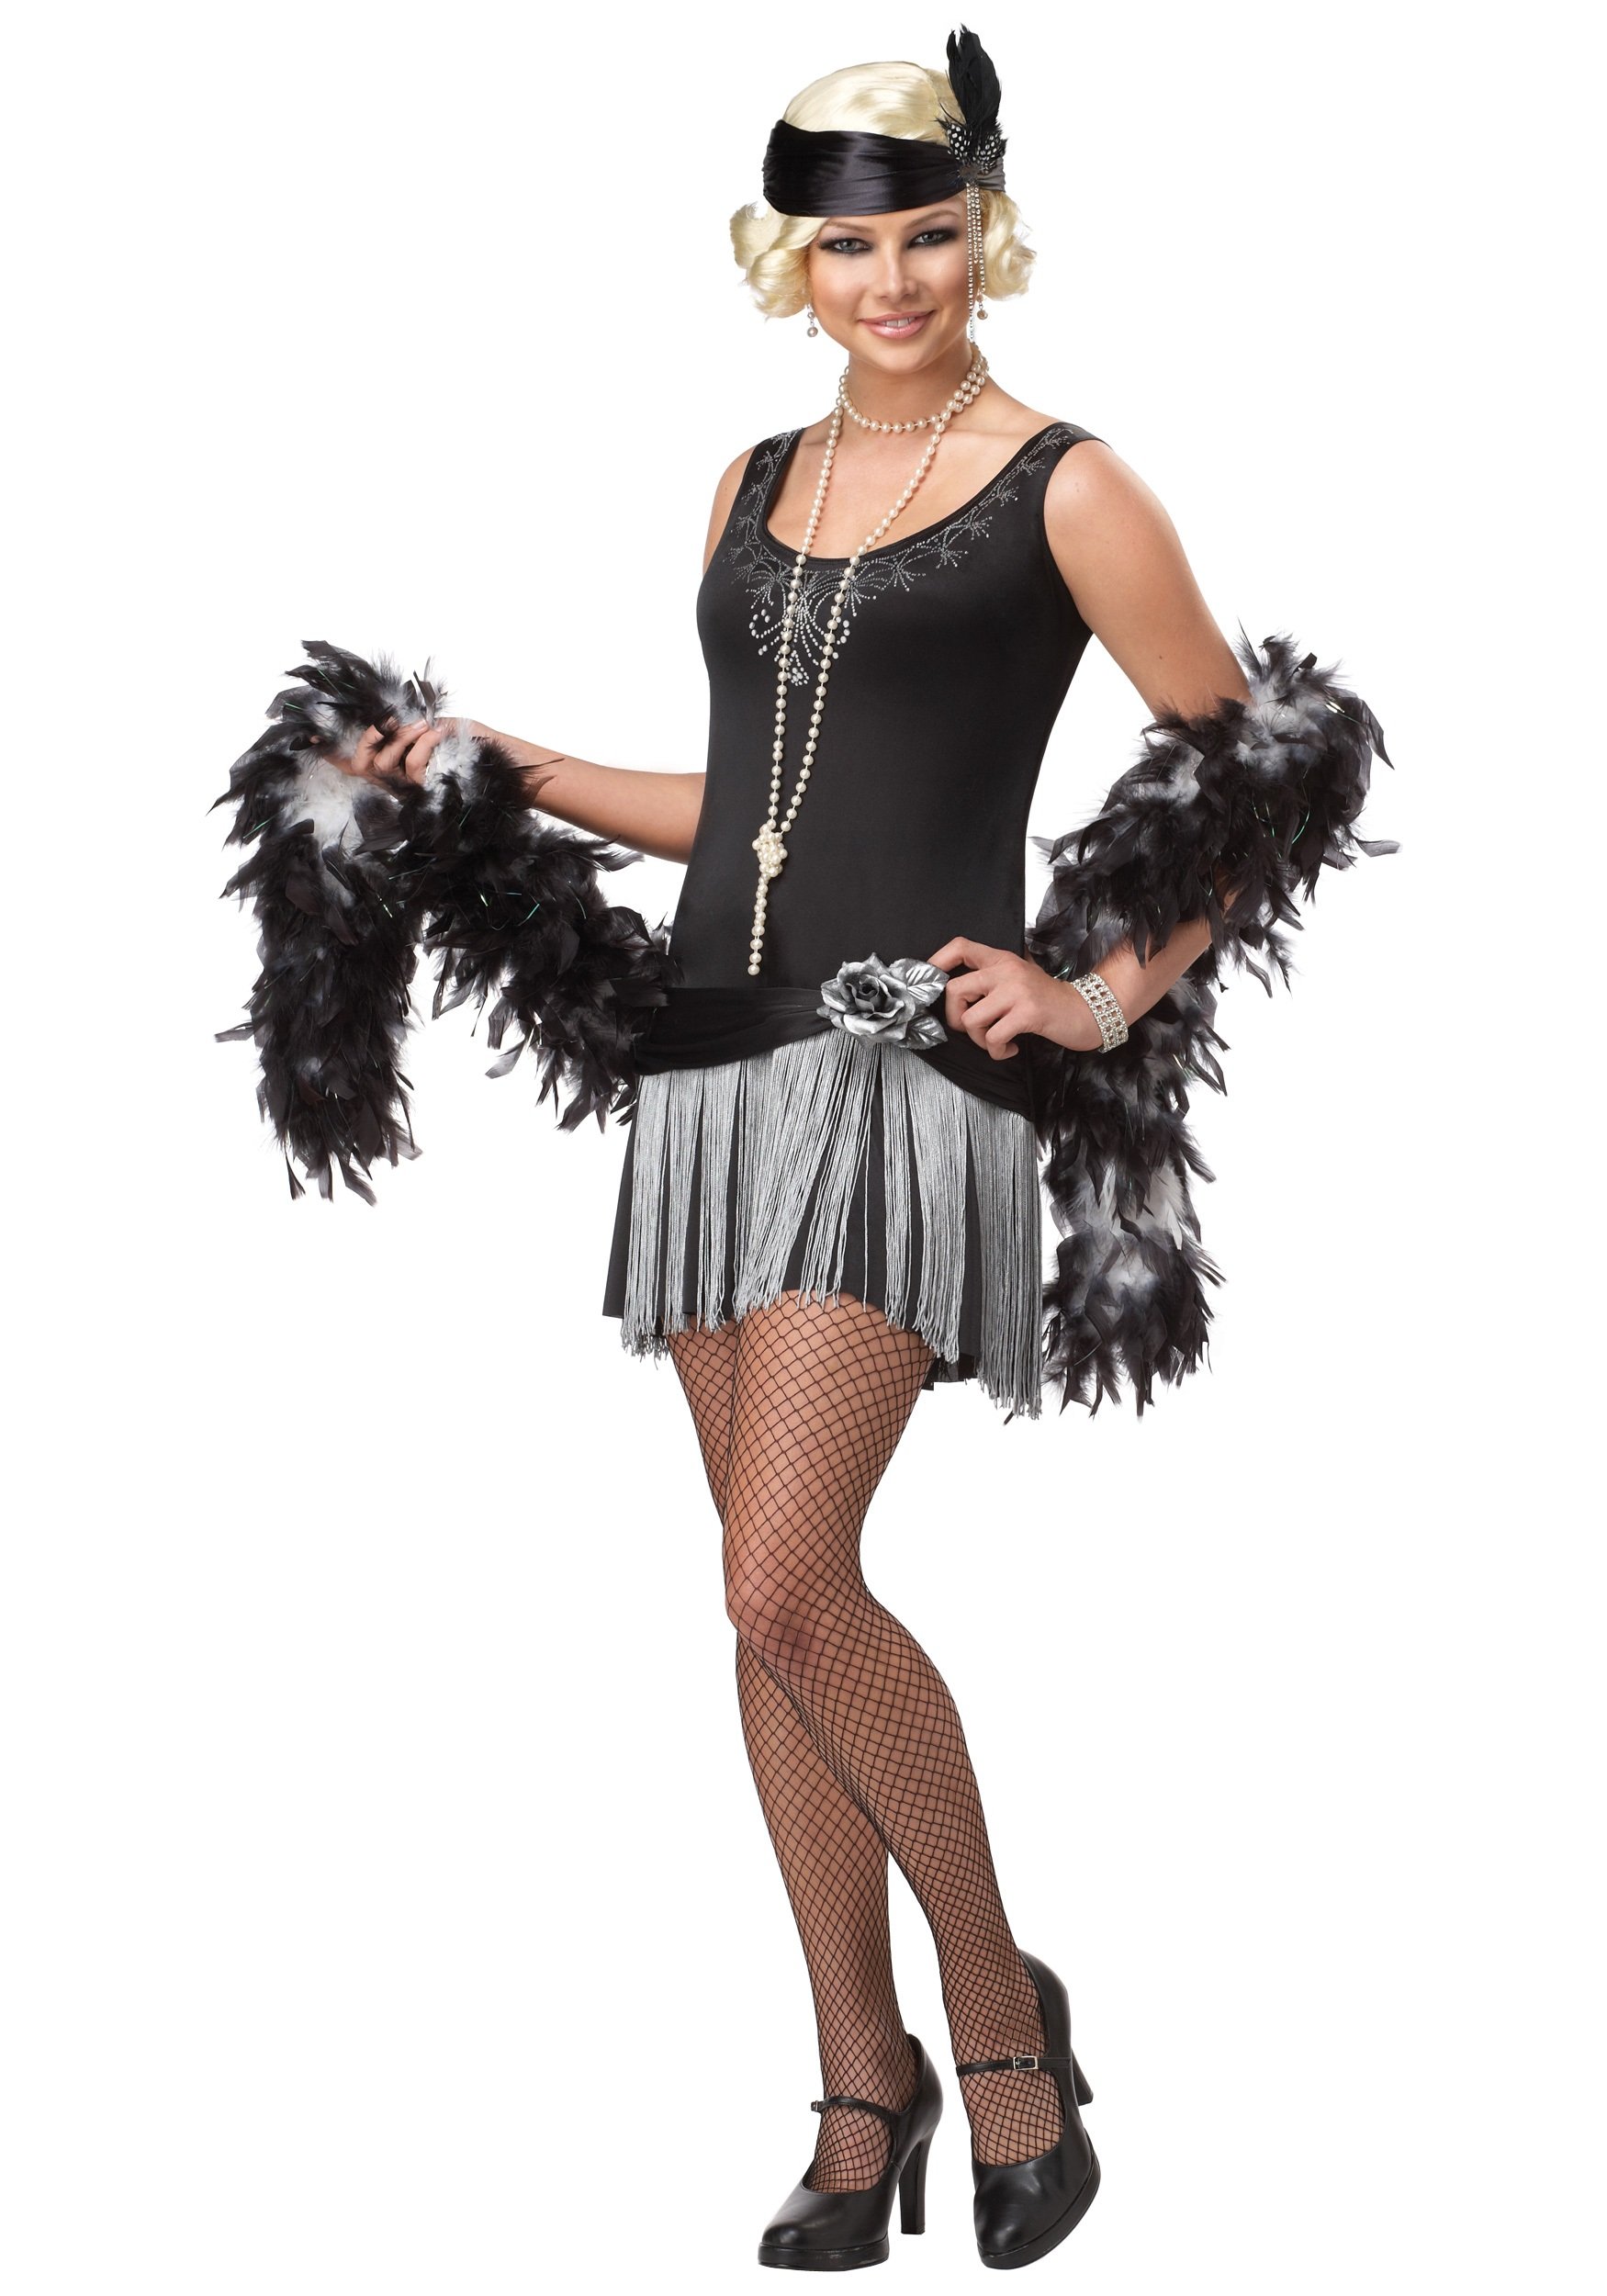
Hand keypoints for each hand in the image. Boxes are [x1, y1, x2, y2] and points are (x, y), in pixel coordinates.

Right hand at [314, 715, 495, 787]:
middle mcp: (399, 782)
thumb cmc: (476, 744)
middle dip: (371, 736)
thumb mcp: (439, 725)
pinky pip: (411, 766)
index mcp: (396, 765)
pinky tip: (439, 733)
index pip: (354, 761)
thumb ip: (410, 722)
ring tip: (426, 725)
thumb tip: (388, 712)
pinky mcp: (429, 794)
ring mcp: (413, 790)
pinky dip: (422, 744)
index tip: (307, 734)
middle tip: (394, 719)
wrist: (510, 765)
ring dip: (402, 737)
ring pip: (384, 765)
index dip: (330, 750)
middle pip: (361, 764)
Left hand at [927, 937, 1105, 1058]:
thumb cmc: (1047, 1001)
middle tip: (973, 1029)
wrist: (1085, 1012)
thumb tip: (953, 996)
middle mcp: (1006, 970)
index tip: (930, 981)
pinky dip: (998, 1051)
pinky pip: (993, 1037)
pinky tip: (1010, 1048)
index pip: (960, 947)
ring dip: (979, 1040)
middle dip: (955, 1018)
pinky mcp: (1027, 1012)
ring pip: (970, 1019)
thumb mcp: (1017, 980)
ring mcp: (1017, 990)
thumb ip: (991, 981)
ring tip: (997, 1041)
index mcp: (1001, 960)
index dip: (937, 962)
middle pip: (954, 990)